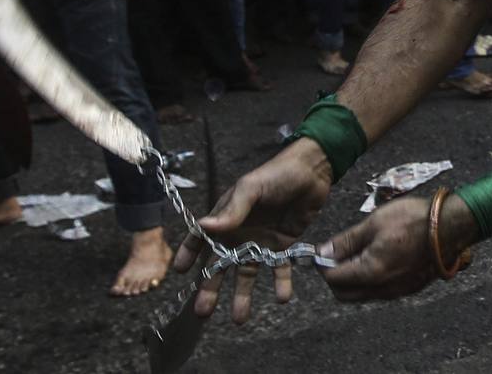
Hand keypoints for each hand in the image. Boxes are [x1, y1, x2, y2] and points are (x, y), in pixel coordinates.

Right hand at [174, 139, 332, 323]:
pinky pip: (279, 269)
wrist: (312, 172)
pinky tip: (283, 298)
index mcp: (226, 217)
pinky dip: (281, 284)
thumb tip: (205, 227)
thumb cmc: (276, 174)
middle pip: (221, 265)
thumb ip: (231, 210)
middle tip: (203, 312)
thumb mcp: (251, 188)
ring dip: (243, 295)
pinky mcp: (282, 246)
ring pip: (247, 273)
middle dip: (211, 288)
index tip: (179, 274)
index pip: (201, 238)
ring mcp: (260, 242)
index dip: (188, 254)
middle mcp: (239, 233)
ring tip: (240, 319)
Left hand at [319, 195, 444, 301]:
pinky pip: (380, 292)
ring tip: (359, 253)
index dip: (323, 265)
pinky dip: (371, 281)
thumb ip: (346, 241)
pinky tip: (378, 258)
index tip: (323, 251)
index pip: (333, 279)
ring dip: (353, 280)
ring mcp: (397, 292)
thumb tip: (323, 253)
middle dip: (335, 277)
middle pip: (344, 295)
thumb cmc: (414, 220)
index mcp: (371, 272)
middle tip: (338, 255)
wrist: (451, 226)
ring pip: (362, 295)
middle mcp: (383, 289)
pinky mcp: (409, 289)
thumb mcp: (374, 223)